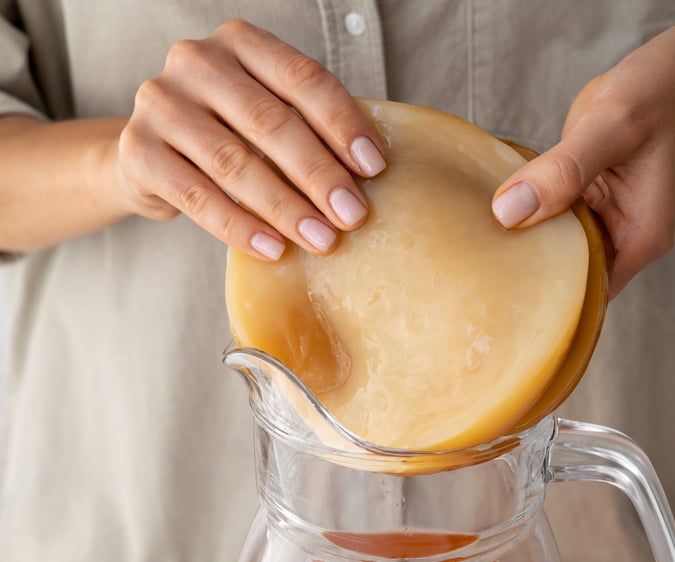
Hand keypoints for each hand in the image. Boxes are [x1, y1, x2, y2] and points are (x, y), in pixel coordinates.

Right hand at [116, 19, 385, 259]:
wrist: (150, 155)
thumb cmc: (229, 132)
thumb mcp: (267, 113)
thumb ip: (308, 126)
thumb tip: (368, 173)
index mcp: (241, 42)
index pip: (303, 79)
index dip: (343, 124)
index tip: (374, 167)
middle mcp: (196, 61)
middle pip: (271, 121)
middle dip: (318, 174)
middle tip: (353, 215)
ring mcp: (161, 103)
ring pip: (234, 162)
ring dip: (285, 208)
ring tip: (321, 240)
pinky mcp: (138, 150)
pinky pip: (197, 196)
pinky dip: (240, 227)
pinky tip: (273, 249)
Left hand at [491, 20, 674, 298]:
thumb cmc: (659, 95)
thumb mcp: (612, 128)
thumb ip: (563, 170)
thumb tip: (509, 212)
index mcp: (639, 238)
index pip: (586, 294)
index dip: (542, 299)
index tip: (496, 292)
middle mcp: (620, 236)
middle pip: (563, 274)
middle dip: (522, 272)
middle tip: (473, 267)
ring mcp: (598, 218)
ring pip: (550, 244)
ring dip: (518, 240)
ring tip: (471, 242)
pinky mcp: (579, 197)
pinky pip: (545, 213)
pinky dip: (523, 210)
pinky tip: (489, 207)